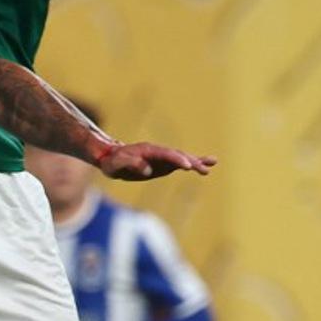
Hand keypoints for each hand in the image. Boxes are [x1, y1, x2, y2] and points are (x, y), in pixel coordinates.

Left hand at [98, 142, 215, 180]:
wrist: (110, 158)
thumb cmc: (112, 162)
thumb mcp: (116, 165)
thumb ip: (130, 164)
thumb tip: (146, 169)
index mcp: (146, 151)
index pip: (164, 154)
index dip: (176, 159)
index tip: (187, 166)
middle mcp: (157, 152)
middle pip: (176, 155)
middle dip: (190, 161)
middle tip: (203, 169)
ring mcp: (162, 157)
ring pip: (181, 157)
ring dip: (196, 161)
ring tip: (211, 164)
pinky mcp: (164, 164)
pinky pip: (181, 163)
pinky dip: (194, 163)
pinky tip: (207, 166)